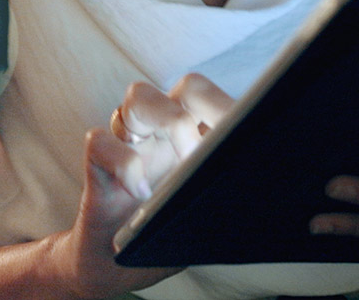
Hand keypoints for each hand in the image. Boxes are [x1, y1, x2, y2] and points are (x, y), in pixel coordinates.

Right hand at [46, 74, 234, 299]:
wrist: (111, 271)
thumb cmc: (164, 241)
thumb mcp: (202, 220)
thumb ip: (220, 193)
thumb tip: (259, 185)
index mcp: (196, 140)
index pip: (215, 100)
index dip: (227, 107)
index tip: (243, 131)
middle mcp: (165, 134)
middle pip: (185, 87)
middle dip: (204, 109)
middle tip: (207, 150)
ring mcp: (131, 145)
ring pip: (139, 97)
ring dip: (165, 121)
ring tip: (183, 162)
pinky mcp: (99, 167)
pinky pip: (100, 140)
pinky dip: (124, 162)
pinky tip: (140, 191)